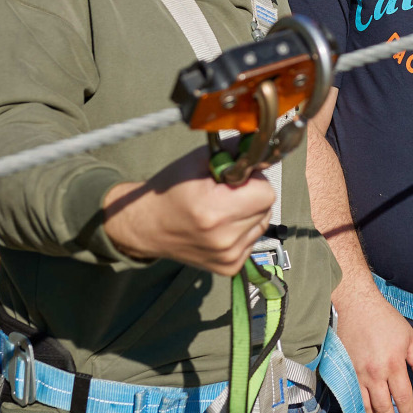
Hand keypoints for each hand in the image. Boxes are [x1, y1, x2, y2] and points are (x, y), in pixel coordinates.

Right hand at [102, 148, 275, 275]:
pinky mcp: (230, 266)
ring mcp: (228, 256)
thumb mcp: (197, 161)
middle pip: (266, 208)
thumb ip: (233, 151)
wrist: (146, 226)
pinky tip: (221, 225)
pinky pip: (252, 239)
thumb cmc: (169, 191)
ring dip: (249, 213)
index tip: (237, 178)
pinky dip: (242, 230)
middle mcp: (224, 238)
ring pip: (261, 223)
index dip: (254, 180)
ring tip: (222, 209)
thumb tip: (261, 145)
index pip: (265, 193)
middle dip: (252, 195)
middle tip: (227, 192)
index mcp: (215, 211)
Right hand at [333, 285, 412, 412]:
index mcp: (394, 365)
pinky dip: (359, 407)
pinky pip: (352, 396)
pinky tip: (364, 410)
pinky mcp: (345, 371)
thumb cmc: (384, 319)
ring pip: (365, 406)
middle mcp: (375, 374)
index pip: (403, 398)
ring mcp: (358, 374)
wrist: (356, 306)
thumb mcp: (408, 337)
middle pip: (383, 407)